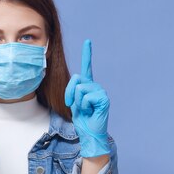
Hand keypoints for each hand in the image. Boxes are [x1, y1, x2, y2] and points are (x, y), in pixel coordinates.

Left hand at [65, 40, 110, 157]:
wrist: (89, 133)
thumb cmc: (81, 118)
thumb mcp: (73, 101)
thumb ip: (74, 89)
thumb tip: (77, 80)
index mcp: (87, 85)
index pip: (87, 67)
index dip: (87, 54)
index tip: (88, 41)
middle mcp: (95, 86)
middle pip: (76, 78)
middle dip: (70, 93)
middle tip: (75, 105)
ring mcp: (101, 92)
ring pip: (80, 88)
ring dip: (77, 102)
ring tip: (85, 109)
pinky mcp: (104, 99)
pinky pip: (85, 97)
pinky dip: (83, 106)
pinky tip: (90, 111)